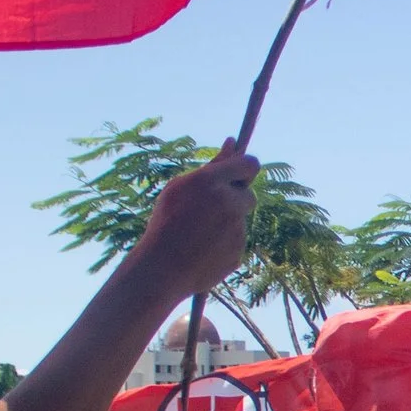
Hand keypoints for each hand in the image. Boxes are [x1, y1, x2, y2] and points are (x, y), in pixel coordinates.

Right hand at [141, 140, 258, 297]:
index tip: (238, 176)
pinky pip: (235, 242)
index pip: (250, 164)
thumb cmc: (166, 222)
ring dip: (226, 224)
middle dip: (236, 200)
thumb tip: (233, 142)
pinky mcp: (238, 252)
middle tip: (210, 210)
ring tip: (197, 235)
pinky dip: (223, 244)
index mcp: (211, 181)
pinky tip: (201, 250)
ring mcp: (236, 229)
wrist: (160, 269)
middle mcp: (228, 203)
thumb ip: (213, 166)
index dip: (245, 170)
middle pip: (249, 195)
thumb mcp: (181, 188)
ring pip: (239, 221)